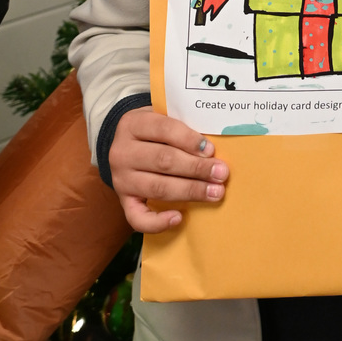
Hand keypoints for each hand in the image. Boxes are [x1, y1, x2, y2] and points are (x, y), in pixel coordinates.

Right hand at [109, 106, 229, 233]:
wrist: (125, 147)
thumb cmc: (154, 132)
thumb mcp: (162, 118)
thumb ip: (182, 129)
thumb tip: (213, 149)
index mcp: (133, 124)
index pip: (164, 129)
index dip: (189, 140)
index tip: (211, 150)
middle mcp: (122, 152)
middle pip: (163, 160)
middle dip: (196, 168)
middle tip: (221, 173)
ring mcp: (120, 179)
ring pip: (157, 188)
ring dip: (190, 191)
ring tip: (214, 193)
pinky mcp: (123, 201)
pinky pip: (137, 218)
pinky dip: (158, 222)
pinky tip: (179, 217)